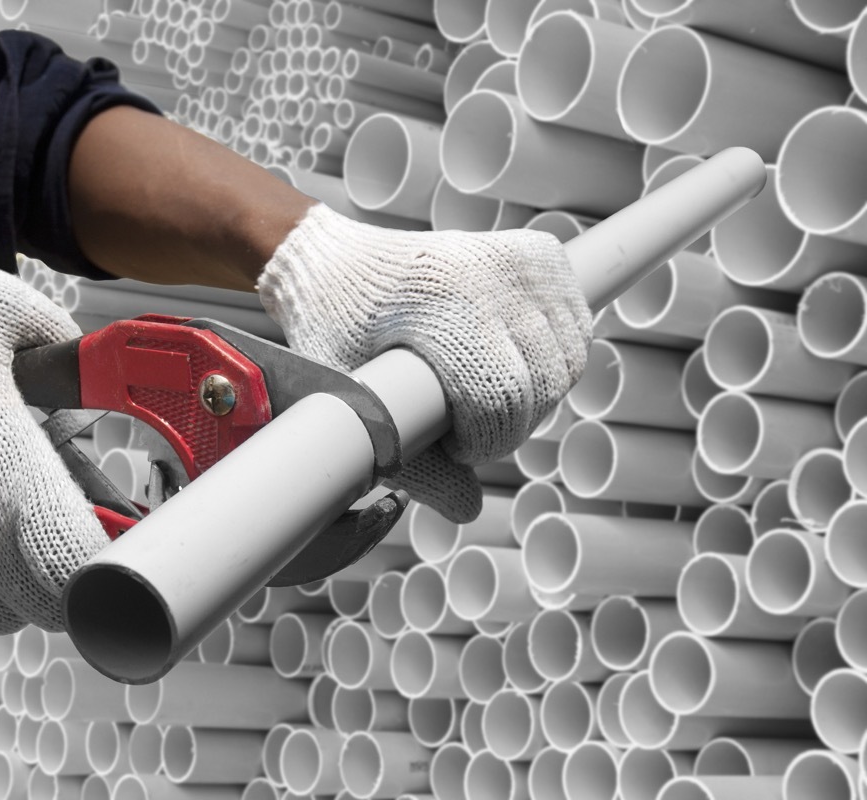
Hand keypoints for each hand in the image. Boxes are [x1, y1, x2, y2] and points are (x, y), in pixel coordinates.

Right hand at [0, 266, 107, 640]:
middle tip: (73, 526)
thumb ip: (59, 334)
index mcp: (20, 489)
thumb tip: (91, 359)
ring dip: (25, 586)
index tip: (121, 530)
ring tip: (22, 533)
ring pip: (8, 616)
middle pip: (57, 605)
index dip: (117, 556)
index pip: (94, 570)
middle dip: (74, 571)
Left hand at [257, 205, 591, 522]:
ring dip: (537, 397)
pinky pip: (576, 328)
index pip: (502, 400)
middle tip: (466, 426)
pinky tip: (514, 366)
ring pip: (567, 361)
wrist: (335, 266)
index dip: (483, 443)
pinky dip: (556, 358)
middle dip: (509, 426)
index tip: (453, 446)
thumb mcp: (355, 404)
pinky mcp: (538, 252)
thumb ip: (410, 464)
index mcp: (442, 305)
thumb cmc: (334, 334)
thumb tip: (467, 508)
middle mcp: (489, 273)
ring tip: (486, 397)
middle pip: (543, 386)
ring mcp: (519, 259)